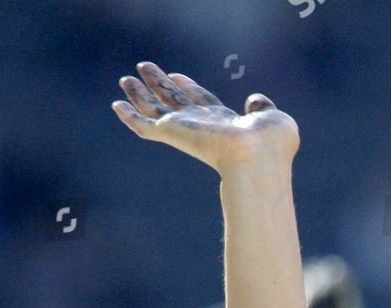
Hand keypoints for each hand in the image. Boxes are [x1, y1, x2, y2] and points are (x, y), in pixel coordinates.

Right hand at [112, 61, 299, 174]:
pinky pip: (144, 126)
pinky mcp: (172, 134)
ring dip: (140, 94)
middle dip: (161, 84)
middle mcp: (202, 125)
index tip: (177, 76)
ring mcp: (186, 130)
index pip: (203, 101)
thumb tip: (255, 100)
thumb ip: (263, 108)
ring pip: (156, 109)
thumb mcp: (272, 119)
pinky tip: (117, 105)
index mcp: (226, 122)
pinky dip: (130, 116)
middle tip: (145, 67)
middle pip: (176, 100)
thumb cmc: (270, 143)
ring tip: (125, 78)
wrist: (256, 156)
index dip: (189, 88)